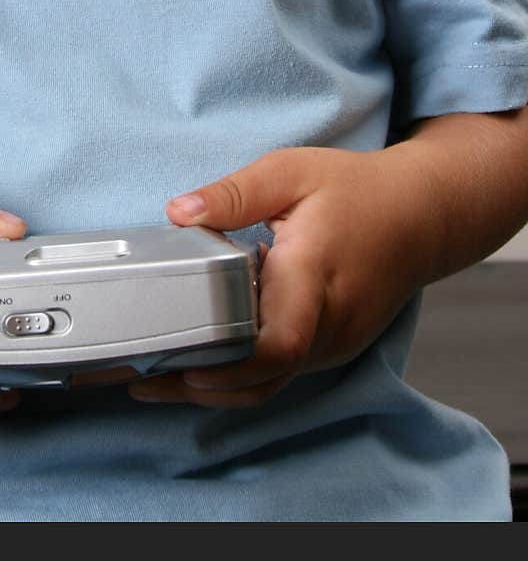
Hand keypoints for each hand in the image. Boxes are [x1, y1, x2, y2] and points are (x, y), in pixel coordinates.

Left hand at [129, 145, 434, 407]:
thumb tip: (178, 212)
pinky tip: (200, 362)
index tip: (179, 361)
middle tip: (140, 377)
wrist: (420, 216)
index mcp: (313, 275)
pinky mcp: (330, 349)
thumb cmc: (356, 191)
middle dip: (199, 384)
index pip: (279, 342)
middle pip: (263, 377)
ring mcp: (334, 344)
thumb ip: (233, 194)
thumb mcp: (290, 172)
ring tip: (154, 378)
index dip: (229, 363)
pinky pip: (281, 374)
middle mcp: (327, 323)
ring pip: (270, 384)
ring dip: (214, 387)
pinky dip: (239, 377)